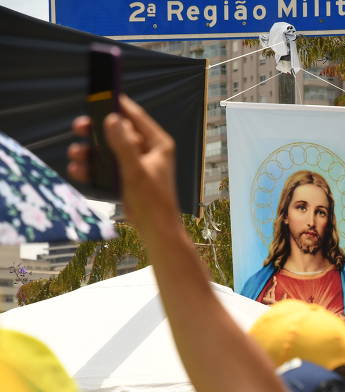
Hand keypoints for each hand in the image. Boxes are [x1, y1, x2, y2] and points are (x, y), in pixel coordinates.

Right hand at [68, 95, 178, 230]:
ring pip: (109, 149)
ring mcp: (136, 163)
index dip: (117, 105)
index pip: (136, 116)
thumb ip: (123, 145)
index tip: (98, 96)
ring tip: (75, 154)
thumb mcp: (136, 170)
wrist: (156, 231)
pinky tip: (79, 170)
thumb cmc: (152, 201)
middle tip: (79, 128)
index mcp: (158, 144)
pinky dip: (94, 168)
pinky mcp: (127, 177)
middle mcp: (148, 150)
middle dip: (97, 130)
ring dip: (91, 151)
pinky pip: (107, 166)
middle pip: (119, 131)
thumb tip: (112, 119)